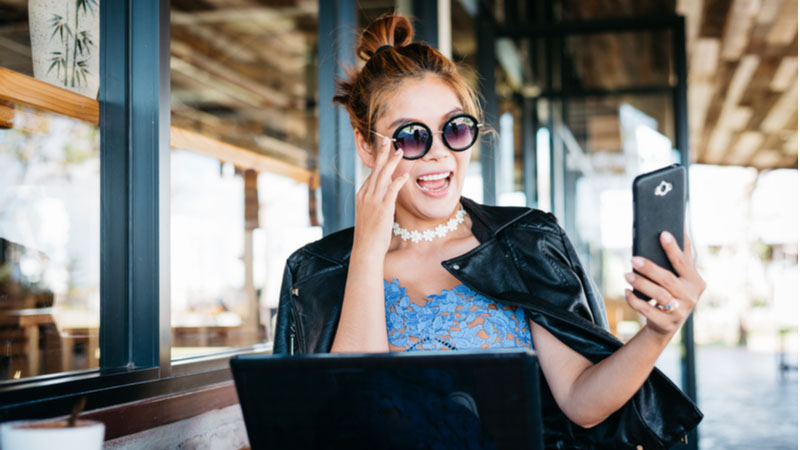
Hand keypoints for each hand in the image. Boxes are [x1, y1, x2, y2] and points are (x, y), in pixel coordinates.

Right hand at [352, 137, 408, 257]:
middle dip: (382, 154)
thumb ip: (377, 203)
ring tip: (399, 151)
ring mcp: (373, 201)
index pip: (372, 174)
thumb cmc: (370, 235)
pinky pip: (391, 191)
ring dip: (392, 162)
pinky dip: (397, 181)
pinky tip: (404, 174)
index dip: (379, 161)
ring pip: (383, 176)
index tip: (384, 149)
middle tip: (387, 139)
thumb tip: (386, 197)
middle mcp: (366, 195)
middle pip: (375, 170)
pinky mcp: (382, 208)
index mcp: (362, 195)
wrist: (365, 248)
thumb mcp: (370, 214)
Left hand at [623, 228, 705, 336]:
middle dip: (650, 268)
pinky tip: (626, 292)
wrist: (667, 324)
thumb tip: (681, 228)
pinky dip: (635, 300)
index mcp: (696, 282)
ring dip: (641, 284)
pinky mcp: (666, 323)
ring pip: (659, 296)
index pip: (683, 262)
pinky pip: (647, 311)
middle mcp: (691, 297)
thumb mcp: (682, 277)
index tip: (662, 234)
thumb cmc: (674, 293)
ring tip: (626, 275)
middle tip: (633, 259)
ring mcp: (680, 312)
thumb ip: (683, 256)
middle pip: (668, 280)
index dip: (673, 248)